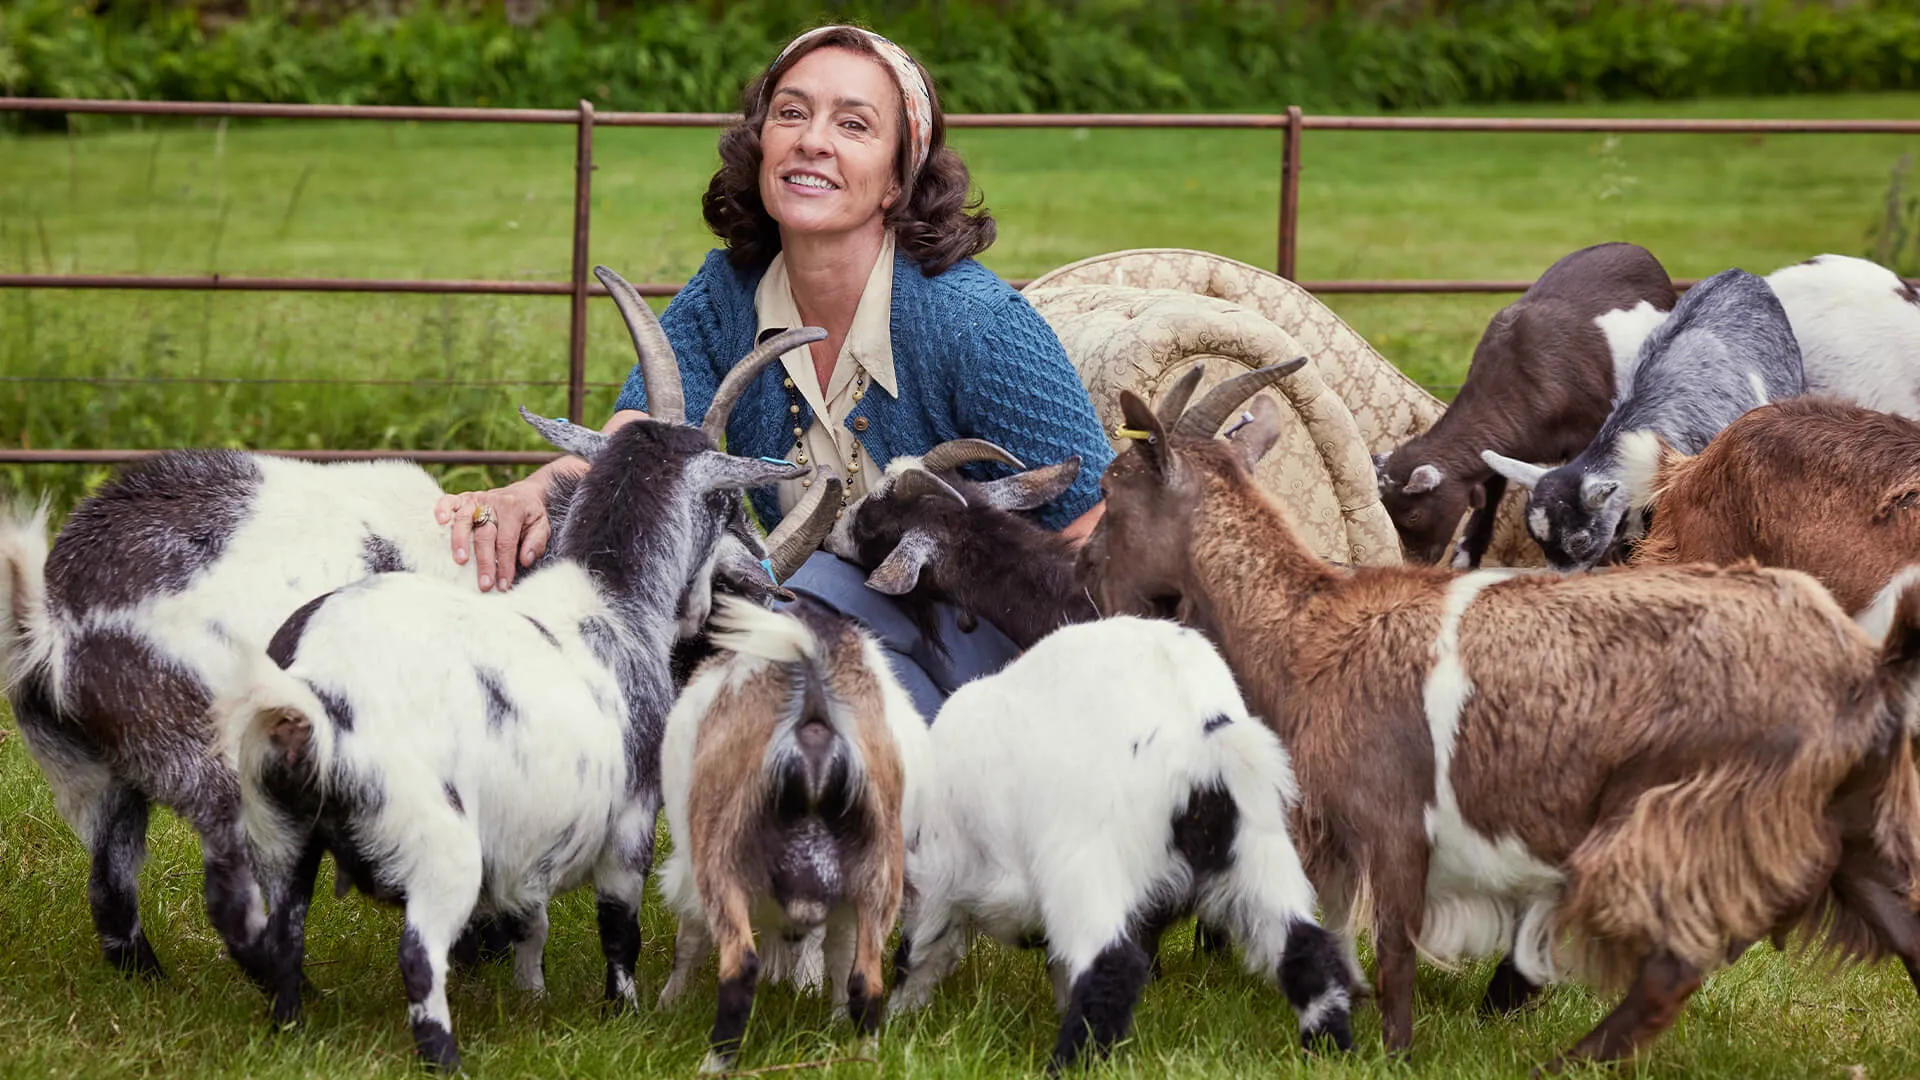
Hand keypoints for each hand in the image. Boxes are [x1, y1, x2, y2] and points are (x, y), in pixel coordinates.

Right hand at [435, 477, 552, 591]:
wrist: (521, 494)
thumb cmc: (529, 515)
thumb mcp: (541, 526)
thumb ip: (536, 542)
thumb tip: (525, 560)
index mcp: (514, 509)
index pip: (507, 541)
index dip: (504, 564)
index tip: (503, 584)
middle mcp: (493, 502)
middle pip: (485, 535)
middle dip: (485, 562)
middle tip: (484, 584)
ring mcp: (476, 499)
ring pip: (464, 519)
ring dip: (460, 541)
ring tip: (460, 561)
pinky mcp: (463, 498)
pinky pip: (449, 500)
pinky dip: (442, 509)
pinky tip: (440, 522)